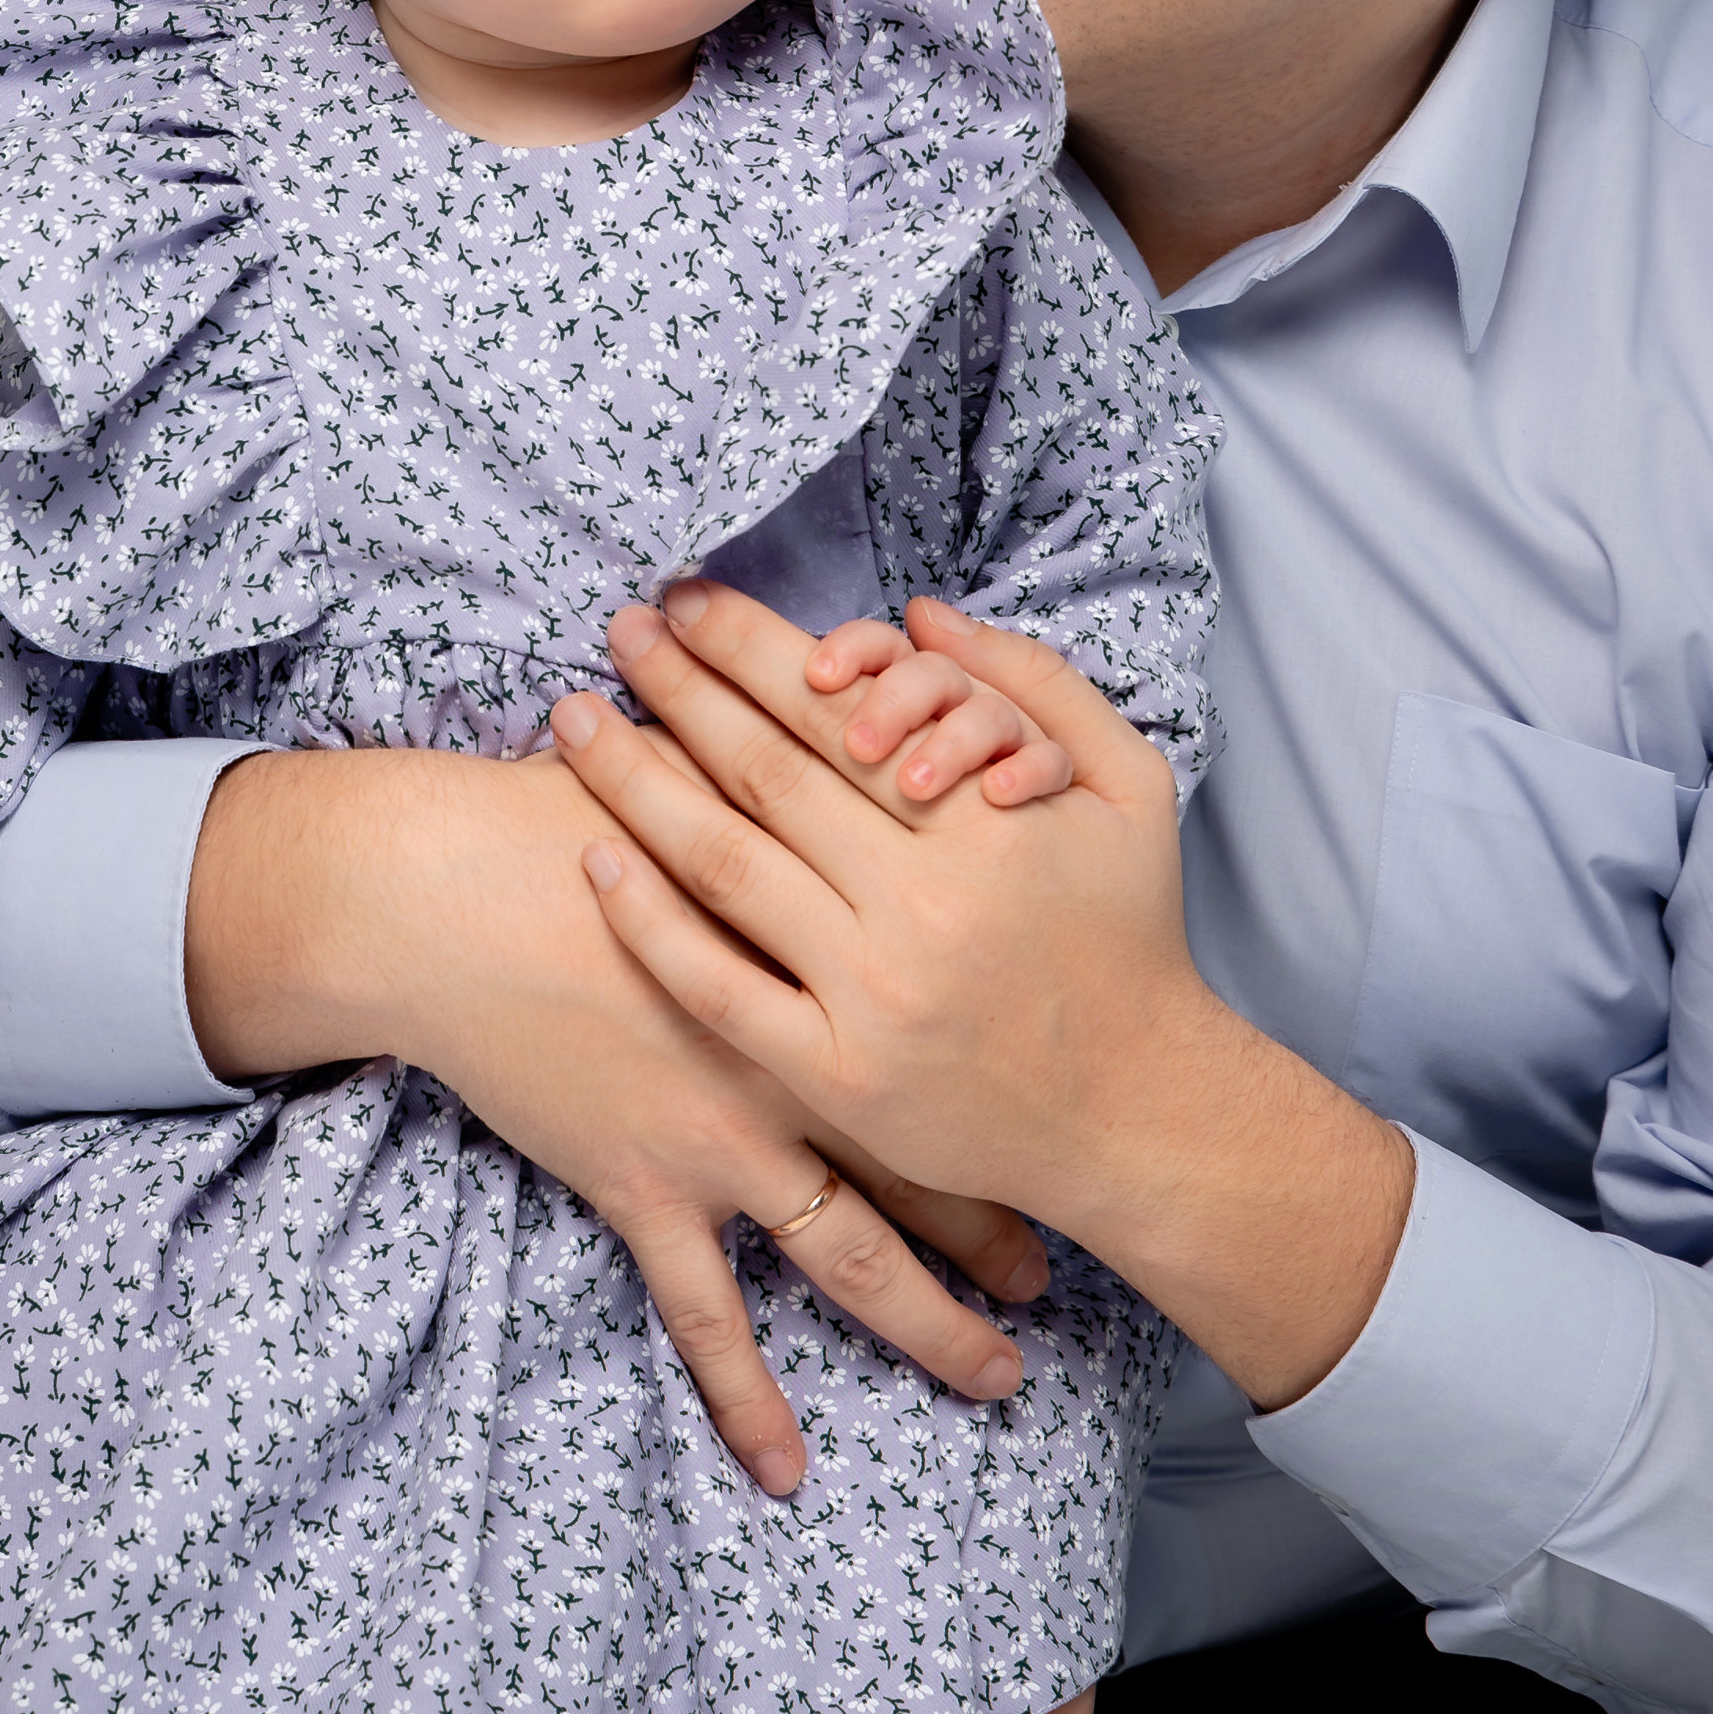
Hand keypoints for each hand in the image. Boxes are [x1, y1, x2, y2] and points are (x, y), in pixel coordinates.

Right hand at [183, 739, 1052, 1494]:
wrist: (455, 893)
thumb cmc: (574, 819)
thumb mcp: (712, 787)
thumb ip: (797, 793)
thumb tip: (866, 759)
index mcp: (824, 955)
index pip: (953, 1034)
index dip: (1020, 1084)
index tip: (1080, 1122)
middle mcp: (796, 1061)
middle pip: (930, 1158)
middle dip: (1004, 1222)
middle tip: (1068, 1274)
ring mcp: (723, 1138)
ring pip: (850, 1256)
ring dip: (928, 1321)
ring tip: (995, 1375)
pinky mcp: (643, 1189)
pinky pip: (706, 1319)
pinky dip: (746, 1399)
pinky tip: (784, 1468)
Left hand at [559, 584, 1415, 1410]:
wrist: (1139, 1114)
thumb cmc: (1129, 939)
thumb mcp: (1130, 787)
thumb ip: (1036, 683)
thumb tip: (921, 613)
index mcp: (986, 823)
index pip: (839, 707)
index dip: (752, 644)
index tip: (687, 599)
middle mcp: (920, 905)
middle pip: (765, 769)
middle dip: (679, 687)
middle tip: (617, 632)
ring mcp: (870, 997)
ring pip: (724, 865)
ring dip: (635, 783)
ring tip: (573, 722)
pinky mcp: (835, 1078)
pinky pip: (716, 988)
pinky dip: (648, 922)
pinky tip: (597, 859)